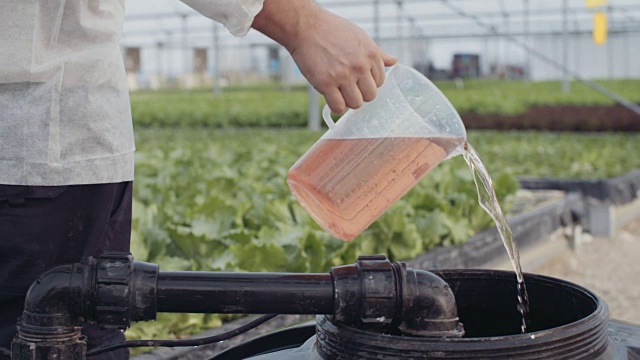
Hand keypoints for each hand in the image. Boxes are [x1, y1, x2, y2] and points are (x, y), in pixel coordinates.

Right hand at [252, 0, 396, 113]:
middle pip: (370, 96)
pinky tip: (331, 98)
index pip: (380, 82)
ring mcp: (343, 75)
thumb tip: (394, 61)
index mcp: (371, 54)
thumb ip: (377, 53)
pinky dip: (336, 107)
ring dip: (348, 102)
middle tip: (348, 88)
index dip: (368, 83)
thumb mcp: (360, 37)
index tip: (357, 80)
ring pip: (356, 104)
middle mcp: (360, 65)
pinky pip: (338, 107)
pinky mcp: (326, 83)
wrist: (306, 26)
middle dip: (360, 94)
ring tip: (340, 93)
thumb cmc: (332, 31)